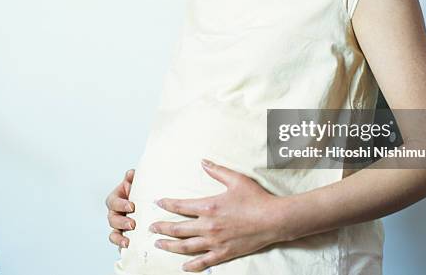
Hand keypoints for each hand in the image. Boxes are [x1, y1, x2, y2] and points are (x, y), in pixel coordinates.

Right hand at [106, 169, 135, 251]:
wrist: (150, 202)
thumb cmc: (142, 191)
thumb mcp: (138, 183)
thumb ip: (133, 178)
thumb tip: (131, 173)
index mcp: (117, 199)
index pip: (113, 201)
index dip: (120, 204)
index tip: (131, 206)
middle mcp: (116, 213)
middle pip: (112, 219)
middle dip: (121, 222)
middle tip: (132, 224)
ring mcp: (120, 226)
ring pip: (113, 234)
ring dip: (119, 238)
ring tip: (127, 242)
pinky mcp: (125, 237)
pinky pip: (120, 244)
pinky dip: (122, 248)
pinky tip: (129, 250)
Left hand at [151, 159, 285, 272]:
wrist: (273, 219)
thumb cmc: (256, 198)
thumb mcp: (236, 179)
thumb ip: (217, 170)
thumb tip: (203, 161)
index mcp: (209, 206)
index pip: (180, 206)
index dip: (167, 205)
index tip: (158, 203)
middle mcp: (208, 226)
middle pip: (177, 228)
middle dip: (162, 228)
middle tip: (151, 228)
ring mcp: (215, 242)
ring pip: (185, 246)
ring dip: (169, 246)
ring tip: (158, 244)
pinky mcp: (224, 253)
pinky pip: (203, 262)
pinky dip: (191, 265)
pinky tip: (183, 266)